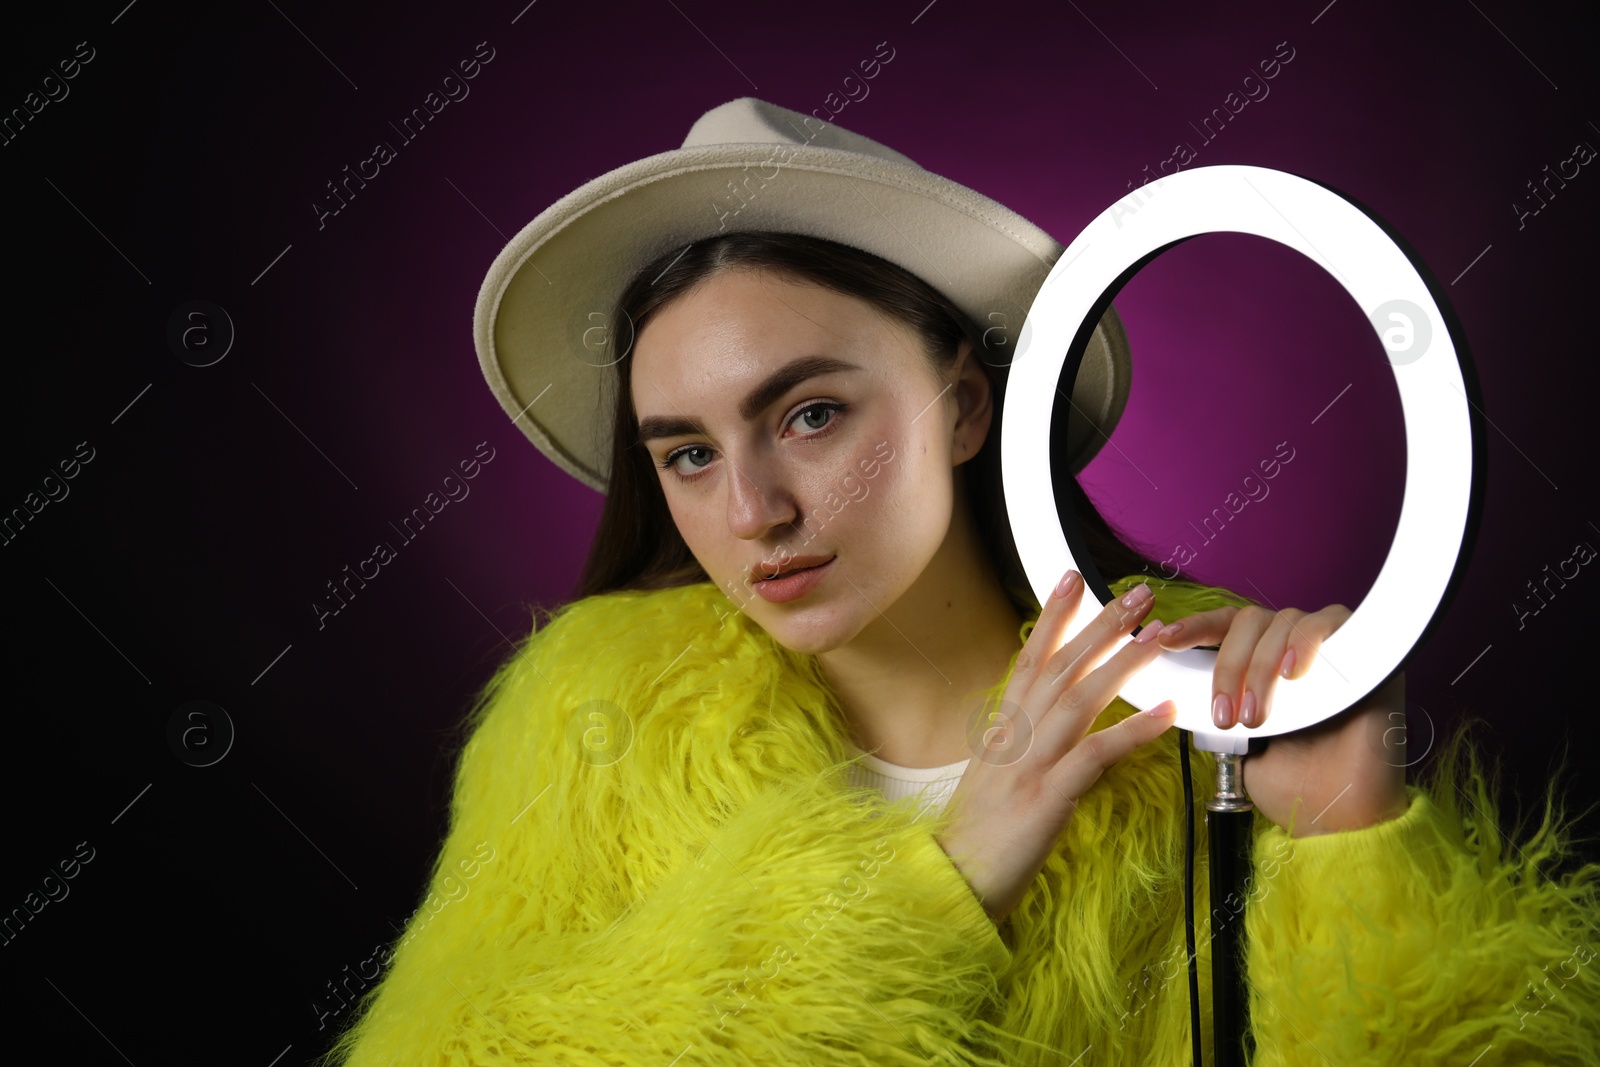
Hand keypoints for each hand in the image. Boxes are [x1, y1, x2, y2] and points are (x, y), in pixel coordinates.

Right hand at [936, 570, 1175, 924]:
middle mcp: (1013, 739)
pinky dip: (1132, 732)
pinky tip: (1164, 714)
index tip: (1072, 580)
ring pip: (1080, 700)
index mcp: (1000, 731)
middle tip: (1138, 595)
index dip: (1051, 619)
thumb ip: (1020, 747)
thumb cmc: (976, 836)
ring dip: (1122, 664)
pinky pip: (1096, 755)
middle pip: (1060, 669)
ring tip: (1158, 636)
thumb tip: (1050, 723)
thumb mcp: (993, 779)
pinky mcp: (1047, 799)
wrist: (952, 881)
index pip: (1028, 661)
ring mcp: (1029, 766)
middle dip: (1100, 627)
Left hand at [1152, 603, 1408, 836]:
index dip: (1194, 627)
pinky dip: (1306, 641)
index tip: (1165, 640)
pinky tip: (1292, 672)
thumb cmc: (1287, 782)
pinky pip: (1333, 621)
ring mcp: (1330, 648)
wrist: (1336, 818)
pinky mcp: (1366, 652)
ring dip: (1261, 668)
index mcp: (1260, 663)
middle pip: (1250, 621)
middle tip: (1224, 715)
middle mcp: (1293, 649)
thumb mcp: (1234, 739)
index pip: (1224, 626)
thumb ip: (1214, 704)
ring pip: (1284, 622)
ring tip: (1257, 716)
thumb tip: (1172, 681)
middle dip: (1229, 666)